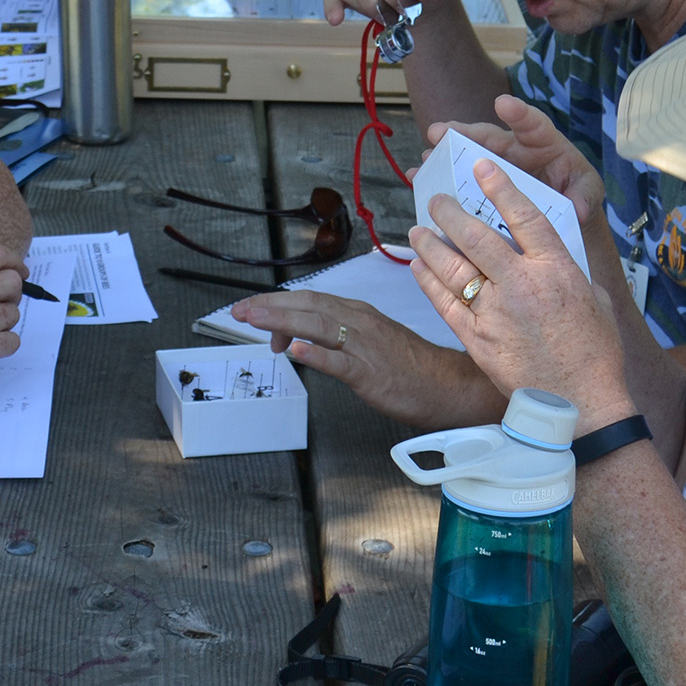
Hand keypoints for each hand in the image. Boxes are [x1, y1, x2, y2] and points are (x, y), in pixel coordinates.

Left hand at [230, 291, 504, 428]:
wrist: (448, 385)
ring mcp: (364, 346)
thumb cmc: (409, 367)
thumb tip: (297, 340)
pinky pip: (340, 361)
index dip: (276, 302)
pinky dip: (316, 354)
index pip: (309, 300)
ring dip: (282, 321)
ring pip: (318, 326)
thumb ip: (334, 337)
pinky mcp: (371, 373)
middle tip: (238, 311)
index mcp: (357, 313)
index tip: (250, 308)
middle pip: (307, 307)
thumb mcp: (368, 341)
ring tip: (253, 321)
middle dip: (269, 307)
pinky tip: (294, 351)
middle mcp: (358, 322)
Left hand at [410, 158, 633, 420]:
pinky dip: (428, 282)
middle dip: (450, 214)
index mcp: (555, 270)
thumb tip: (551, 251)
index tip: (482, 166)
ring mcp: (495, 313)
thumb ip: (567, 270)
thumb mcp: (594, 299)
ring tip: (418, 230)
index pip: (523, 216)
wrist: (580, 404)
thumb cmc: (595, 353)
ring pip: (452, 268)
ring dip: (430, 245)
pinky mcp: (476, 339)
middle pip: (476, 237)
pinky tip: (419, 267)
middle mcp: (521, 285)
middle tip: (436, 201)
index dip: (501, 186)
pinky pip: (444, 303)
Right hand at [428, 95, 610, 271]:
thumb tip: (579, 209)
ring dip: (443, 154)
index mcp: (542, 142)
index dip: (518, 113)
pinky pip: (457, 176)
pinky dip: (438, 176)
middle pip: (487, 135)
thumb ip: (585, 196)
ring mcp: (495, 165)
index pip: (531, 123)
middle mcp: (513, 148)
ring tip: (424, 157)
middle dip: (463, 132)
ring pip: (466, 154)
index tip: (502, 104)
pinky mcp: (482, 182)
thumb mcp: (587, 191)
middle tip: (440, 131)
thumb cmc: (576, 190)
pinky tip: (416, 179)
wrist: (563, 209)